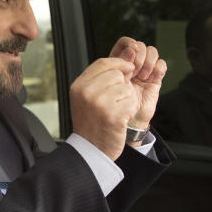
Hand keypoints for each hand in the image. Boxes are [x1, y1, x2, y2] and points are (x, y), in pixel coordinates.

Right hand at [69, 38, 166, 158]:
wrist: (90, 150)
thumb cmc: (91, 123)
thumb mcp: (87, 97)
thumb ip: (100, 79)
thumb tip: (125, 62)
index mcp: (79, 86)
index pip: (102, 63)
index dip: (118, 63)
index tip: (127, 69)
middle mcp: (87, 92)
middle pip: (117, 74)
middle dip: (122, 86)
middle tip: (114, 103)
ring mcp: (100, 104)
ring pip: (126, 88)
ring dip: (126, 100)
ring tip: (116, 112)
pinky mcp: (113, 115)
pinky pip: (131, 102)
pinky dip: (130, 110)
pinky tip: (120, 119)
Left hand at [108, 37, 166, 130]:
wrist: (125, 123)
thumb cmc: (111, 106)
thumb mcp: (109, 83)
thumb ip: (118, 65)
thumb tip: (130, 50)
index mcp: (117, 63)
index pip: (125, 42)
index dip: (129, 45)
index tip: (128, 56)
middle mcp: (131, 65)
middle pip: (140, 45)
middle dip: (138, 56)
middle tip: (134, 71)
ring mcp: (144, 71)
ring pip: (152, 51)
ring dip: (148, 62)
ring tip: (142, 77)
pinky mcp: (155, 79)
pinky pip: (161, 64)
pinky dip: (157, 68)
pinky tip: (150, 79)